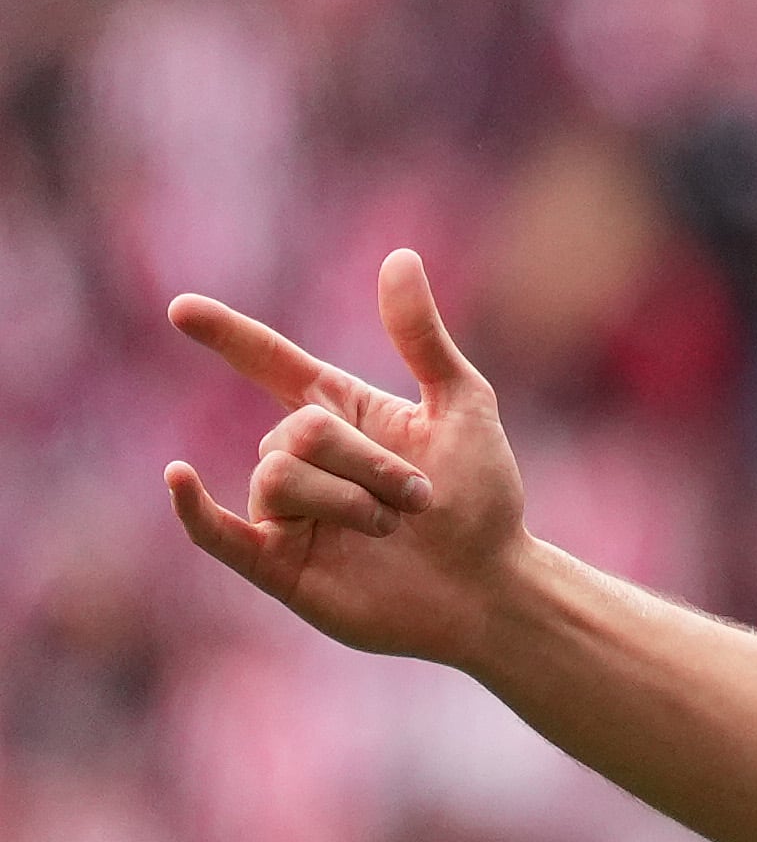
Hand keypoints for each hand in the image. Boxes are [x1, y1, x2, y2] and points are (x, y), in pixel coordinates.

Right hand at [163, 250, 528, 665]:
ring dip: (350, 500)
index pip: (271, 363)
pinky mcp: (278, 565)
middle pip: (296, 431)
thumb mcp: (462, 406)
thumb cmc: (483, 499)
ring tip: (394, 527)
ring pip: (277, 478)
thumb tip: (398, 256)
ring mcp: (286, 514)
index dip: (228, 335)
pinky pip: (217, 534)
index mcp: (341, 414)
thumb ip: (422, 337)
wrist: (492, 584)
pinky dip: (193, 509)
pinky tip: (178, 479)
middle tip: (420, 497)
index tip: (182, 309)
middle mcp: (304, 460)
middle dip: (368, 462)